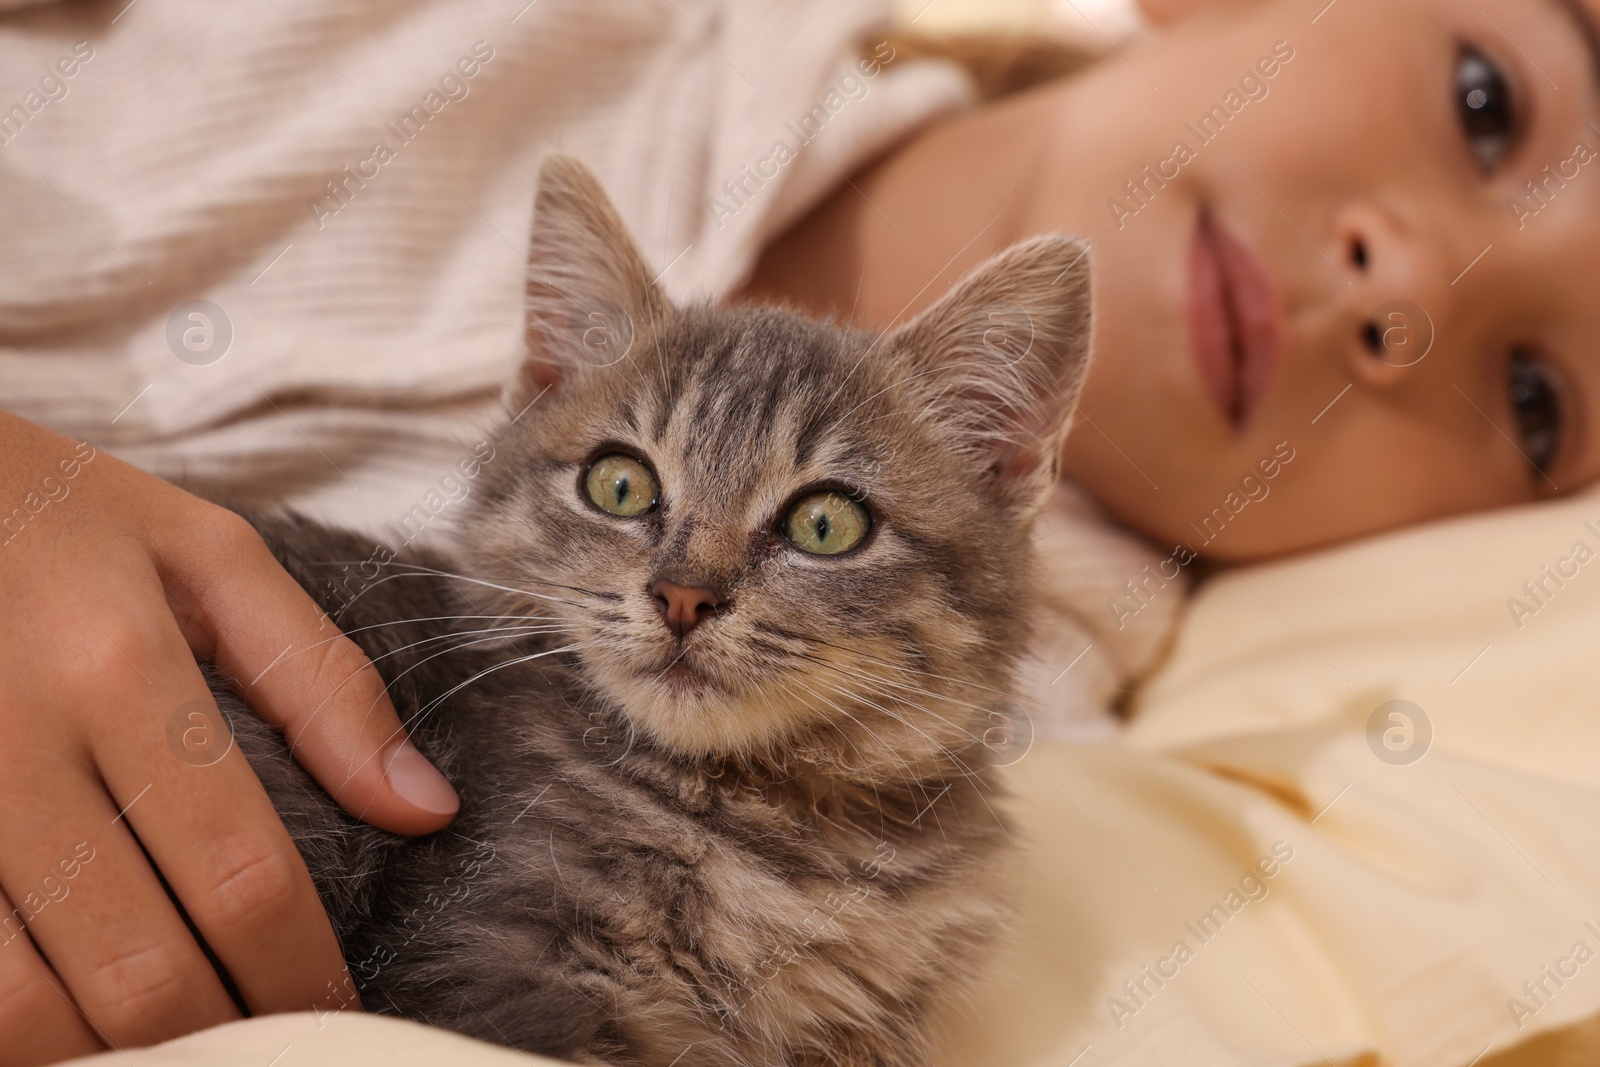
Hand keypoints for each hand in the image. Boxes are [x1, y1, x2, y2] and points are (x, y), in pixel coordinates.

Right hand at [0, 411, 458, 1064]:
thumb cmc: (56, 516)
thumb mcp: (207, 557)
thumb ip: (322, 684)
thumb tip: (427, 809)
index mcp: (120, 670)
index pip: (240, 874)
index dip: (300, 972)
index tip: (338, 1011)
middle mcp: (11, 749)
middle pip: (135, 967)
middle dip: (220, 1035)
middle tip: (270, 1043)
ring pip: (19, 1008)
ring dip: (116, 1055)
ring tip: (184, 1046)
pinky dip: (14, 1031)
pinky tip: (72, 1027)